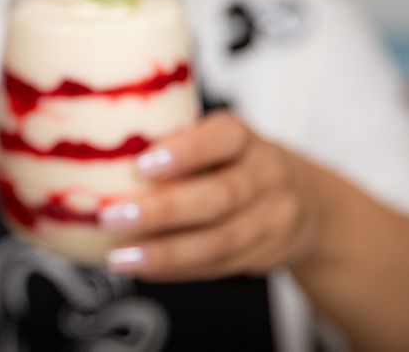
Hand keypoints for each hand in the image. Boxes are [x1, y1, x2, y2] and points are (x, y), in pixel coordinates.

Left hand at [98, 112, 330, 280]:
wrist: (312, 206)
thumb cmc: (239, 163)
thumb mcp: (219, 139)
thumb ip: (175, 141)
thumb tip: (96, 147)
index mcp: (245, 140)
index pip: (222, 138)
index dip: (184, 152)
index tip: (142, 163)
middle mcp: (265, 178)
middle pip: (218, 197)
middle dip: (163, 210)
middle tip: (112, 216)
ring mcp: (270, 221)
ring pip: (219, 241)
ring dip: (164, 253)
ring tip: (120, 257)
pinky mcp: (263, 257)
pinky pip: (217, 267)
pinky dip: (176, 270)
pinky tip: (142, 268)